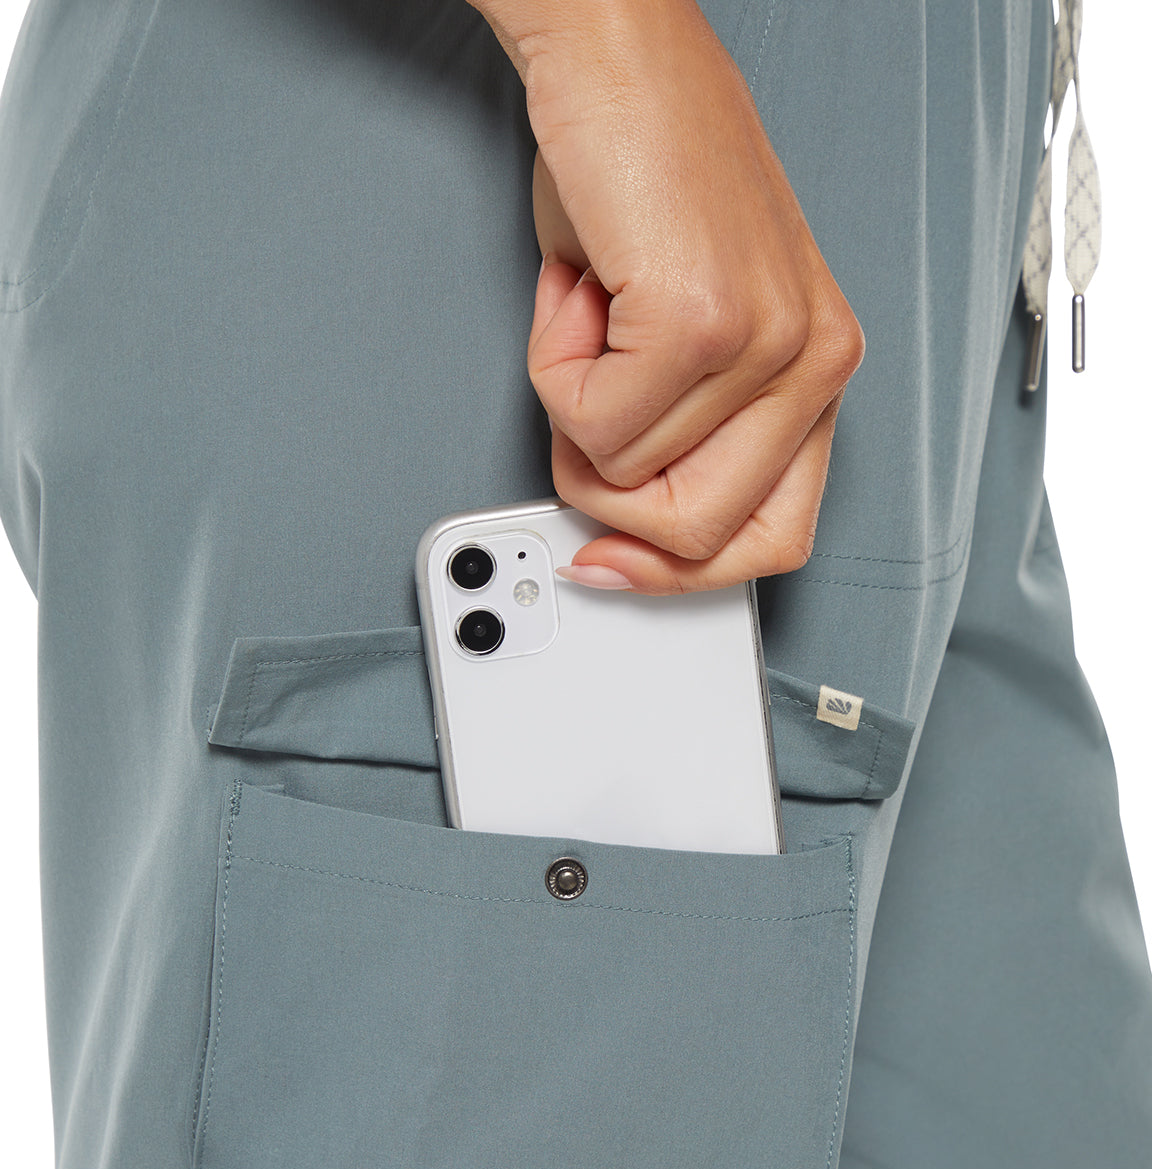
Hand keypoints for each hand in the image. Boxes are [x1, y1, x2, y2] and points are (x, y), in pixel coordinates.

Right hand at [476, 0, 863, 594]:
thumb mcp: (688, 334)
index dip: (681, 572)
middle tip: (583, 407)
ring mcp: (767, 345)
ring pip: (629, 480)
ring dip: (572, 403)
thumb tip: (621, 526)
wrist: (615, 55)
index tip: (613, 563)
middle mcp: (817, 361)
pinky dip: (555, 368)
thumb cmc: (642, 174)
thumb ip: (681, 435)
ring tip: (592, 311)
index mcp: (821, 368)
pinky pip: (594, 426)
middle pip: (701, 536)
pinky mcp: (704, 321)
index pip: (775, 537)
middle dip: (610, 494)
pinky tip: (581, 291)